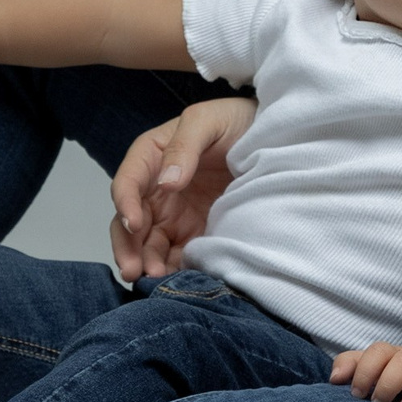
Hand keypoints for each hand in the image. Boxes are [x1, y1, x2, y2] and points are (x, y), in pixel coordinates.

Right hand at [109, 97, 253, 282]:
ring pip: (148, 244)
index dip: (125, 204)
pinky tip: (175, 280)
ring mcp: (175, 214)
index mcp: (152, 157)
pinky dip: (170, 269)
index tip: (135, 224)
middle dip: (127, 246)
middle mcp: (157, 189)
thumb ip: (184, 146)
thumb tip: (166, 184)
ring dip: (146, 263)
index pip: (128, 182)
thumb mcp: (209, 120)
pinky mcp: (194, 233)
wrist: (276, 139)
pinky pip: (175, 255)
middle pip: (130, 221)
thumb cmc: (237, 121)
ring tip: (154, 279)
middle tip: (133, 269)